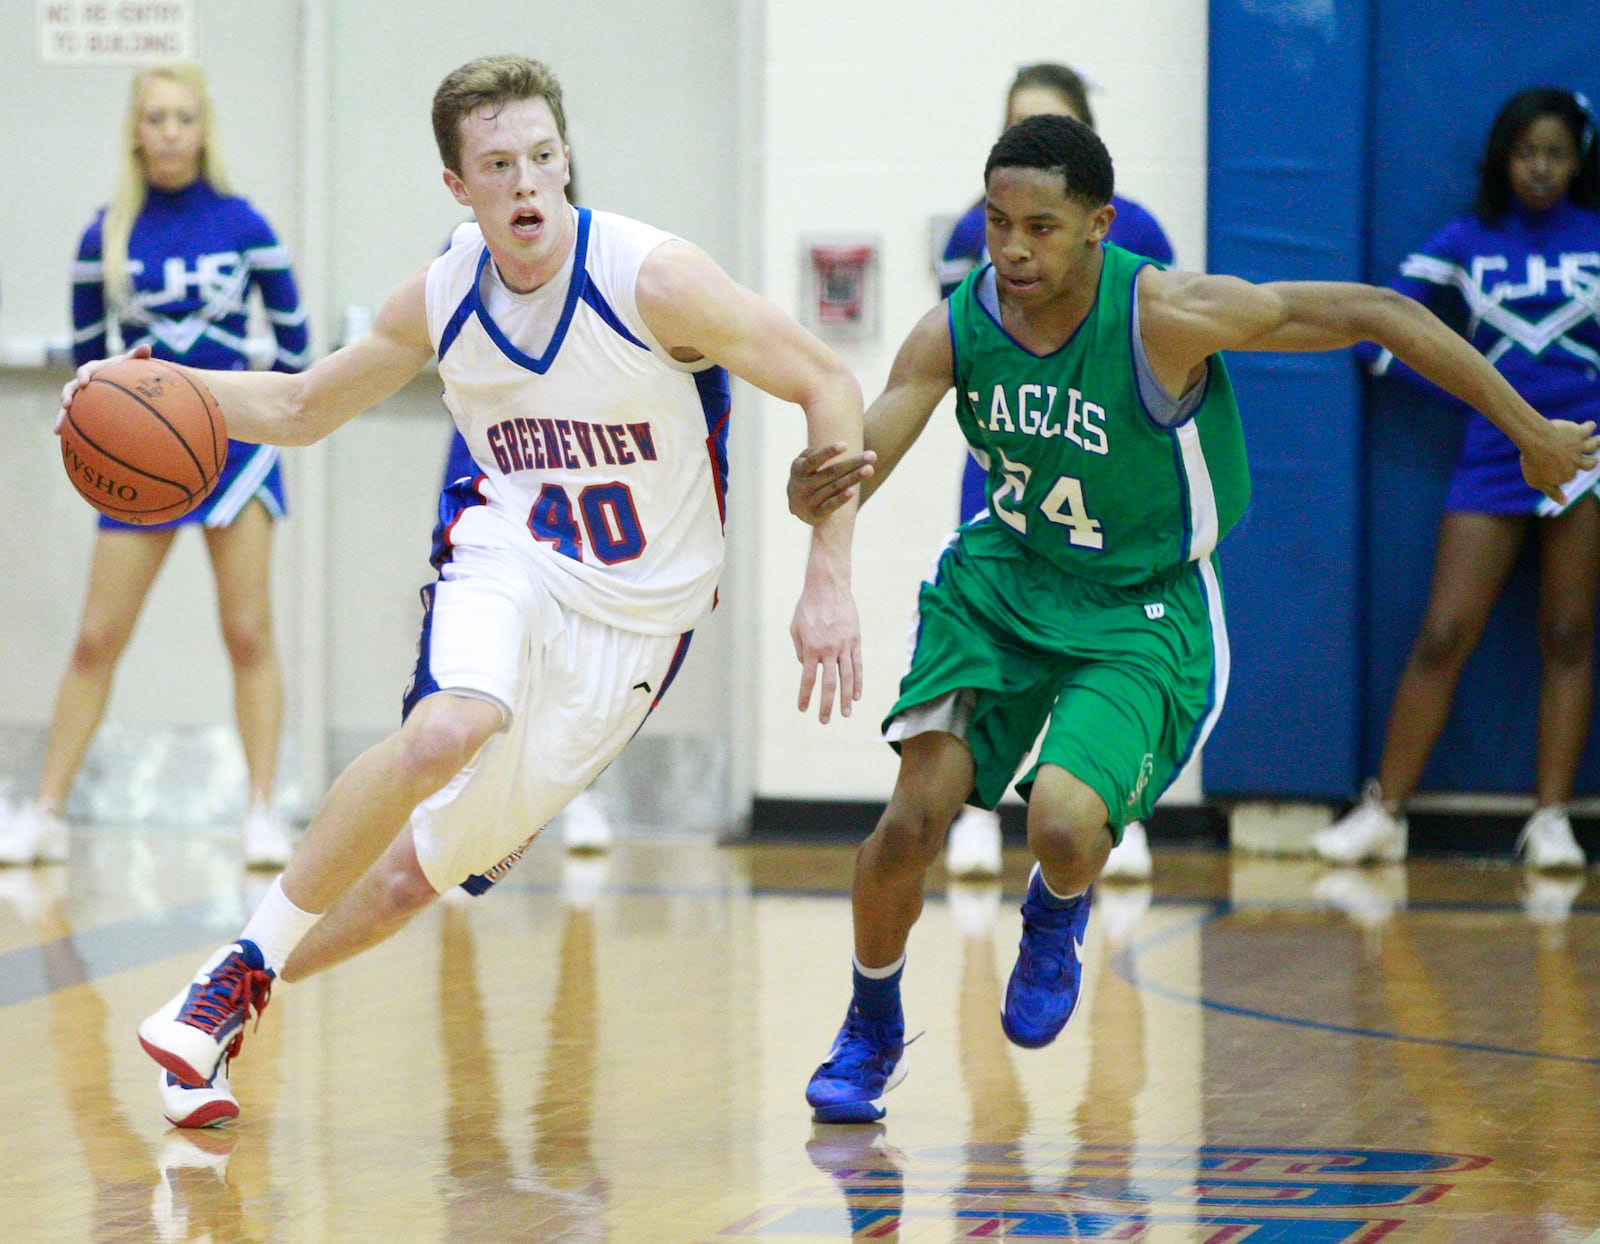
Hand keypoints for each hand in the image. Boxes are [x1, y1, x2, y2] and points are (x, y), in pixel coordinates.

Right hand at [56, 343, 151, 433]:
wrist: (122, 381)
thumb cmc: (127, 370)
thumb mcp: (131, 363)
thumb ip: (137, 356)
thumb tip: (147, 346)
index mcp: (94, 369)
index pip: (86, 369)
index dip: (83, 375)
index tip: (85, 382)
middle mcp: (84, 382)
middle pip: (70, 387)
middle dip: (67, 395)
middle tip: (67, 404)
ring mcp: (81, 396)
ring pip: (67, 405)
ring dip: (61, 416)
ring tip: (57, 429)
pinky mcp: (82, 408)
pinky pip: (73, 417)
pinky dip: (67, 425)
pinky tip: (62, 436)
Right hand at [788, 442, 874, 524]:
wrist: (796, 506)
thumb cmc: (807, 476)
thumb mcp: (803, 463)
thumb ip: (812, 453)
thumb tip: (829, 449)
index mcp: (799, 469)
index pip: (815, 459)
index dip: (829, 452)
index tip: (845, 445)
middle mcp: (802, 485)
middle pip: (831, 472)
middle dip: (852, 464)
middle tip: (872, 456)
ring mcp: (808, 501)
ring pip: (834, 488)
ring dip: (853, 478)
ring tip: (870, 469)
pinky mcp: (815, 515)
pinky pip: (830, 506)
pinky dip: (841, 499)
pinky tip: (852, 492)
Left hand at [791, 573, 862, 724]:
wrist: (828, 587)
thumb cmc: (807, 607)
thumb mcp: (795, 628)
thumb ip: (800, 650)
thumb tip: (807, 668)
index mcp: (811, 648)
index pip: (808, 678)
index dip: (805, 696)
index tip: (803, 709)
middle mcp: (829, 650)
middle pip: (829, 684)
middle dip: (826, 705)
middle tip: (824, 721)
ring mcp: (844, 646)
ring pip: (847, 678)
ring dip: (846, 698)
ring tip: (846, 714)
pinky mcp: (855, 641)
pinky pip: (857, 666)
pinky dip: (858, 682)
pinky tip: (857, 696)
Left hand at [1521, 418, 1599, 505]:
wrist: (1537, 442)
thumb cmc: (1533, 462)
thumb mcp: (1538, 482)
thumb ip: (1552, 492)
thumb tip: (1564, 503)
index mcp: (1568, 475)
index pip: (1570, 474)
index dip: (1564, 472)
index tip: (1555, 467)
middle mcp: (1577, 461)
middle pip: (1591, 463)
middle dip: (1592, 462)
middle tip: (1594, 460)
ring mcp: (1579, 447)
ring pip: (1594, 445)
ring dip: (1598, 442)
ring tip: (1598, 439)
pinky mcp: (1578, 433)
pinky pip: (1588, 428)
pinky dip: (1589, 426)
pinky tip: (1589, 425)